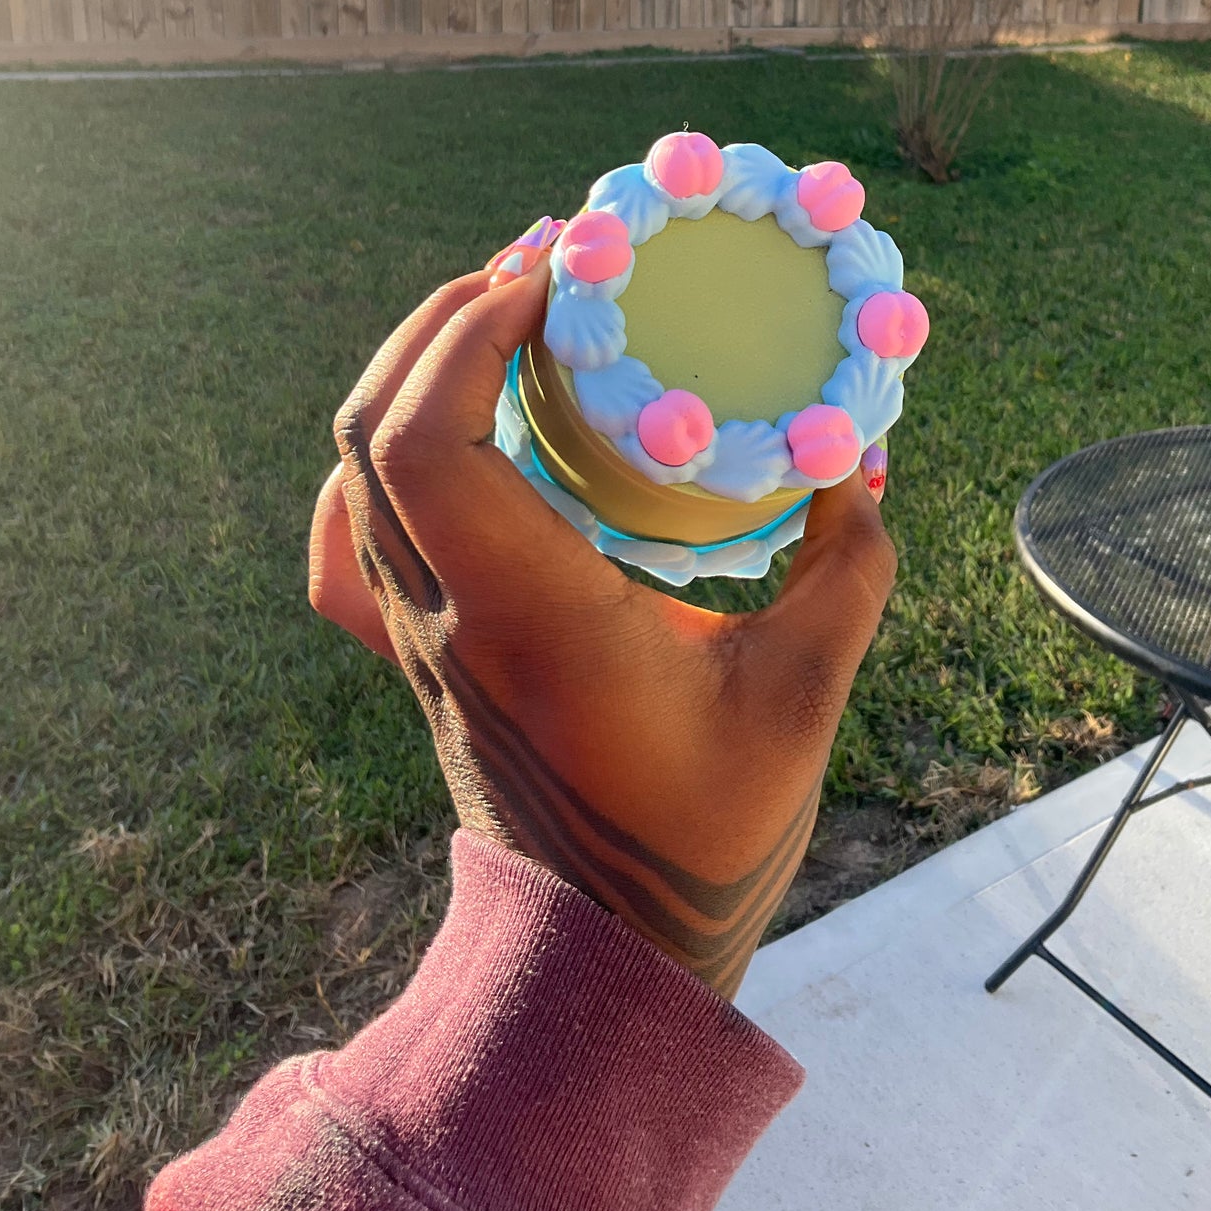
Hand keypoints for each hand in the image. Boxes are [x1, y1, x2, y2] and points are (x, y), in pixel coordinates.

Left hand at [309, 253, 895, 997]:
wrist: (612, 949)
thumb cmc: (707, 833)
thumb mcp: (804, 698)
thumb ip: (847, 570)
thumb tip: (861, 463)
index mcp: (527, 615)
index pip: (427, 442)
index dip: (467, 331)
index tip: (557, 271)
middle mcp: (447, 618)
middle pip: (373, 430)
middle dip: (446, 317)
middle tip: (546, 261)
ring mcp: (417, 639)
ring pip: (354, 473)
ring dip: (417, 367)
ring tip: (506, 312)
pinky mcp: (417, 655)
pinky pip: (349, 542)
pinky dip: (381, 461)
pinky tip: (445, 428)